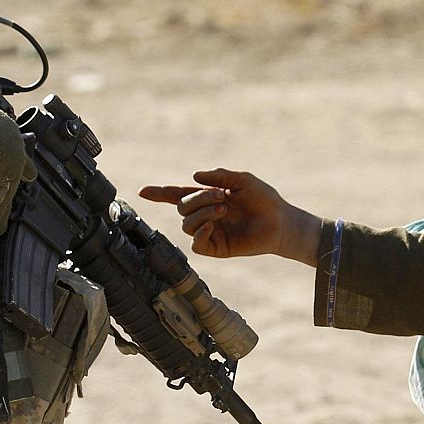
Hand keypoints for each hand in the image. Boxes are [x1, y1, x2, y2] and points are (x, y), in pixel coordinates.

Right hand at [139, 168, 319, 263]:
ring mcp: (209, 232)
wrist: (280, 221)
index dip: (160, 194)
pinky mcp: (216, 248)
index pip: (177, 196)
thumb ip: (220, 176)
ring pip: (187, 224)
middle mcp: (205, 215)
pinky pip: (196, 243)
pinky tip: (213, 225)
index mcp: (207, 198)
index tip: (143, 191)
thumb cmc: (264, 200)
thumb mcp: (242, 180)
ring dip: (202, 212)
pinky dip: (201, 231)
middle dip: (197, 199)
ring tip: (223, 208)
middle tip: (221, 196)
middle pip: (182, 207)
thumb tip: (194, 176)